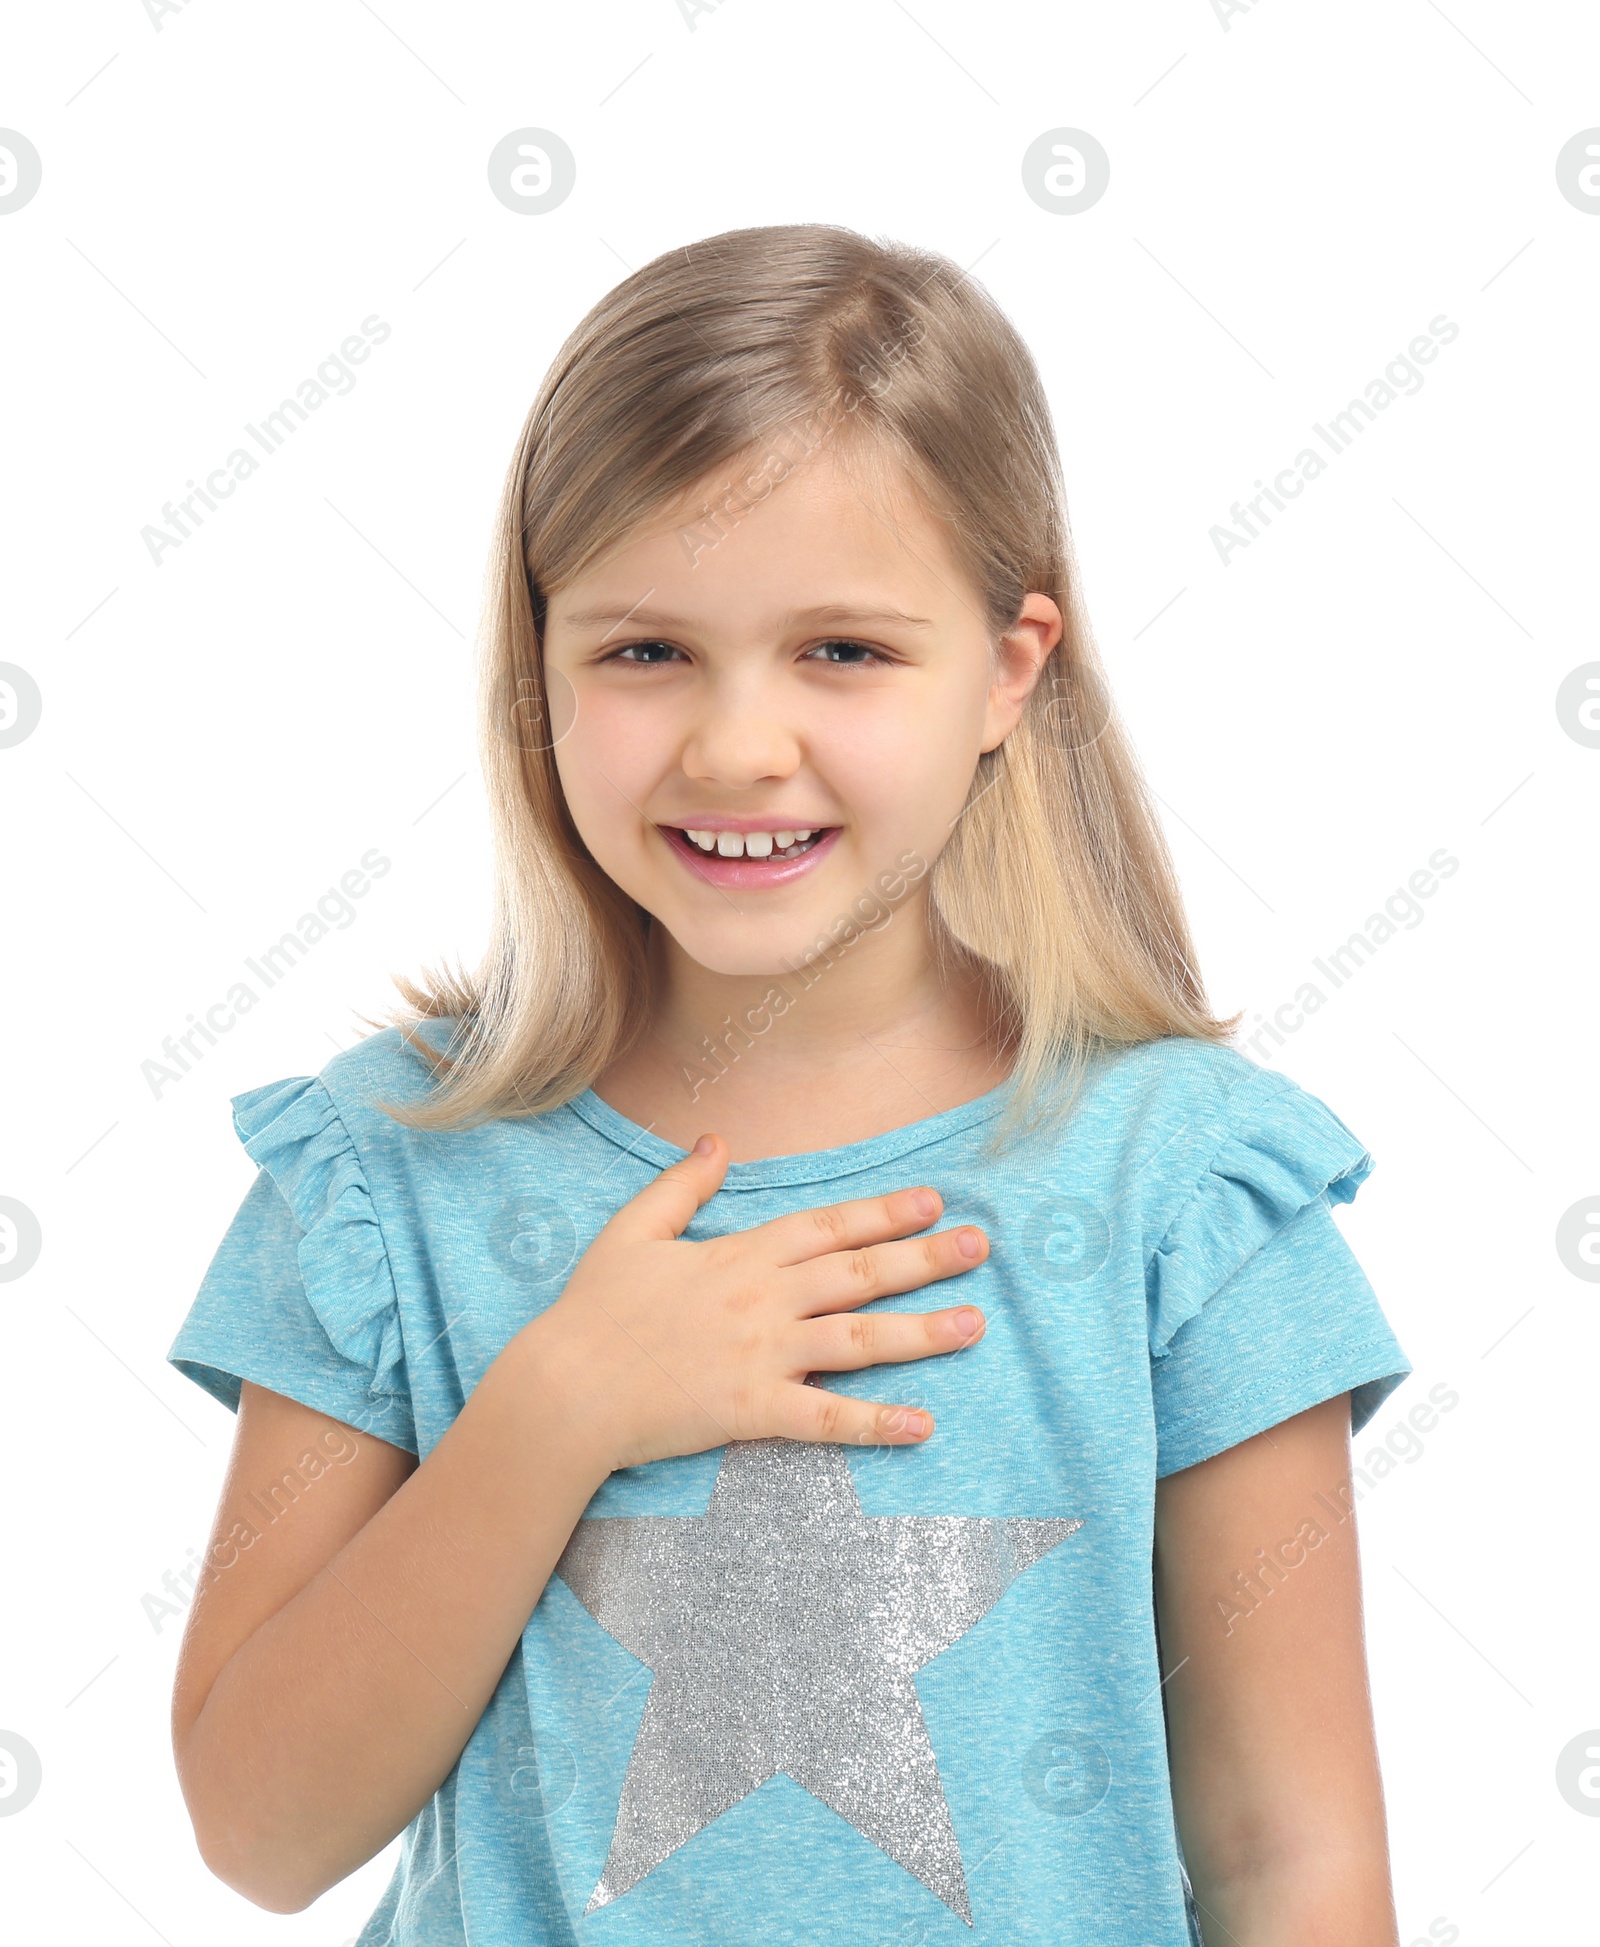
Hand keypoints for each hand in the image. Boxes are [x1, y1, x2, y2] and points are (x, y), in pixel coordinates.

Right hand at [528, 1132, 988, 1472]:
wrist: (565, 1388)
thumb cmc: (594, 1310)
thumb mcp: (632, 1230)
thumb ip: (681, 1185)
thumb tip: (716, 1141)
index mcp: (740, 1254)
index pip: (827, 1227)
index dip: (883, 1213)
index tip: (932, 1202)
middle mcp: (763, 1299)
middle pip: (859, 1274)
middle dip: (926, 1258)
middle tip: (981, 1248)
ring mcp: (762, 1355)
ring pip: (859, 1341)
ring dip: (922, 1333)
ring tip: (974, 1325)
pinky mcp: (752, 1411)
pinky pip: (826, 1419)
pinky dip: (876, 1424)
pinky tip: (923, 1425)